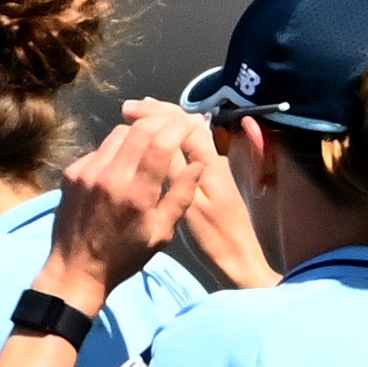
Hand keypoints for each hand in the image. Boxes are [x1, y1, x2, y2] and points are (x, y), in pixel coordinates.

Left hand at [41, 108, 205, 308]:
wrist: (74, 272)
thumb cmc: (124, 256)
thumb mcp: (161, 233)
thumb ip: (182, 196)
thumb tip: (198, 164)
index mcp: (136, 193)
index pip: (162, 141)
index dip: (181, 127)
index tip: (191, 126)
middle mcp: (110, 177)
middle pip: (141, 128)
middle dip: (163, 120)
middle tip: (174, 125)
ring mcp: (87, 173)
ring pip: (119, 133)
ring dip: (139, 132)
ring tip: (151, 142)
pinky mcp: (71, 173)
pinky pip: (100, 149)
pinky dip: (117, 149)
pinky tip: (123, 164)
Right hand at [147, 104, 278, 288]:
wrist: (238, 257)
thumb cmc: (213, 237)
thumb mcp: (191, 206)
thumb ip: (178, 172)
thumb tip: (161, 139)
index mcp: (210, 162)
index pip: (183, 124)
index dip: (156, 114)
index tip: (130, 112)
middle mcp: (215, 158)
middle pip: (188, 122)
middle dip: (159, 112)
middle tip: (129, 109)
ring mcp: (214, 167)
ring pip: (189, 132)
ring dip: (164, 121)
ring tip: (138, 118)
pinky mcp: (209, 178)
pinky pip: (188, 147)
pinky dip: (169, 138)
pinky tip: (155, 142)